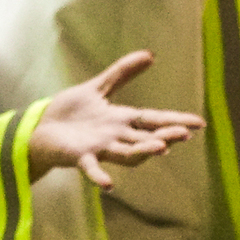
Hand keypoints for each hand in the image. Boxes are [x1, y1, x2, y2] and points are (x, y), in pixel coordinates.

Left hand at [25, 50, 203, 188]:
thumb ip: (123, 73)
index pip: (154, 120)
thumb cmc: (70, 112)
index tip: (199, 123)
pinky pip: (91, 168)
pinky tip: (108, 185)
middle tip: (184, 134)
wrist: (41, 128)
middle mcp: (115, 137)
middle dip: (165, 136)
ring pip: (126, 153)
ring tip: (161, 148)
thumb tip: (150, 54)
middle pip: (145, 138)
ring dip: (142, 152)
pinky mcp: (79, 156)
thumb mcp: (98, 87)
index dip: (176, 121)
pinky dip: (99, 177)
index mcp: (121, 120)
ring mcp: (99, 148)